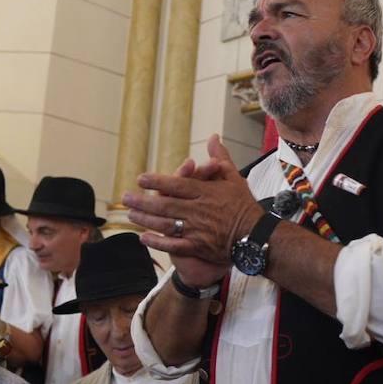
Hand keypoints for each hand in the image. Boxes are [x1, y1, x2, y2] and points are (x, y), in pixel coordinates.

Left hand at [124, 135, 265, 282]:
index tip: (140, 179)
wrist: (256, 236)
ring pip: (165, 224)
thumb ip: (220, 157)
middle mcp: (198, 210)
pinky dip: (157, 242)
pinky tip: (143, 238)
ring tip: (131, 215)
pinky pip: (173, 245)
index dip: (157, 182)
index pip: (177, 185)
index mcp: (205, 192)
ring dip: (146, 219)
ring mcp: (197, 230)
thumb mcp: (234, 177)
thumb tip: (213, 137)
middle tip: (125, 198)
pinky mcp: (198, 247)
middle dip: (143, 201)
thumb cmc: (244, 205)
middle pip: (165, 204)